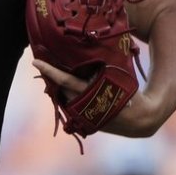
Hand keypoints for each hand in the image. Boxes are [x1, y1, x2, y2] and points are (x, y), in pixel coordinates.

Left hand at [32, 59, 157, 136]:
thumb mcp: (117, 78)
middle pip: (59, 89)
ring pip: (63, 98)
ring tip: (55, 73)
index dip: (49, 70)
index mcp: (91, 93)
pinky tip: (65, 88)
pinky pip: (70, 106)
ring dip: (58, 87)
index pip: (64, 80)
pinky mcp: (84, 122)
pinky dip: (67, 96)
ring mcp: (82, 117)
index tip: (35, 61)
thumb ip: (98, 70)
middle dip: (51, 78)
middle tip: (44, 62)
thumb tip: (85, 52)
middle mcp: (83, 107)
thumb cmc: (130, 93)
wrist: (140, 121)